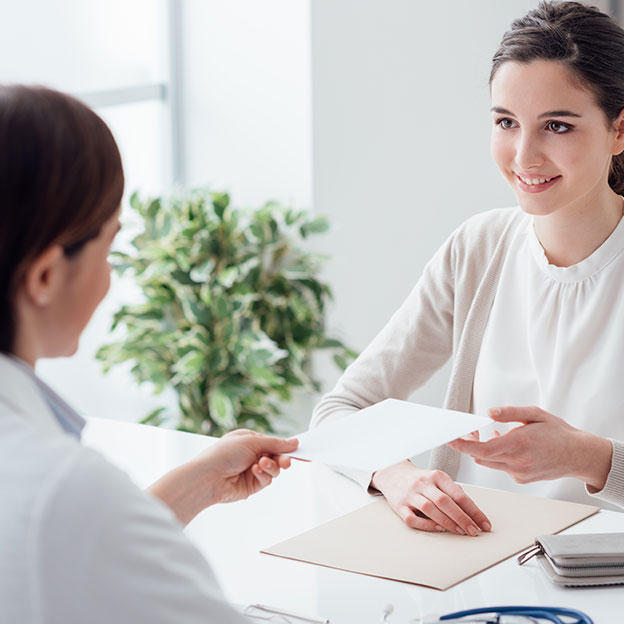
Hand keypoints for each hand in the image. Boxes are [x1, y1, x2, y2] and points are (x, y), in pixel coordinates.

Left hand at [148, 429, 297, 524]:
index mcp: (250, 440)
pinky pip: (267, 480)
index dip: (286, 446)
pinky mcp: (251, 486)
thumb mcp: (252, 441)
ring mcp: (252, 470)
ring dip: (271, 466)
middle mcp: (252, 455)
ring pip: (274, 470)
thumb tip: (294, 442)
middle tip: (286, 462)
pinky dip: (264, 475)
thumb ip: (275, 443)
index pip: (273, 442)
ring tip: (262, 464)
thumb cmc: (224, 453)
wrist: (207, 477)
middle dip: (282, 459)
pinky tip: (255, 471)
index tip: (301, 449)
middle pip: (276, 457)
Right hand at [371, 460, 490, 535]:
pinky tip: (437, 528)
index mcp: (436, 476)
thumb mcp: (437, 479)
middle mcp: (423, 483)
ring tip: (459, 531)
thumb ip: (453, 492)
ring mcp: (410, 494)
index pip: (458, 494)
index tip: (484, 524)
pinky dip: (426, 525)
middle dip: (462, 518)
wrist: (392, 474)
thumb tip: (472, 510)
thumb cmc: (419, 480)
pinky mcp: (399, 506)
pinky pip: (412, 518)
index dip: (473, 511)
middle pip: (445, 501)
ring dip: (447, 522)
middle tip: (473, 531)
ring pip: (430, 509)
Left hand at [448, 406, 611, 489]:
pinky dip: (496, 456)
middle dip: (469, 444)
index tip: (449, 438)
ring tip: (489, 433)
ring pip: (489, 462)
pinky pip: (500, 467)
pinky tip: (504, 444)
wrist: (579, 455)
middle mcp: (516, 462)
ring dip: (483, 449)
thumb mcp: (535, 414)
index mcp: (518, 444)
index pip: (481, 449)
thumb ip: (510, 413)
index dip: (462, 445)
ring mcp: (518, 473)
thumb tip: (488, 412)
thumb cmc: (558, 432)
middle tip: (469, 430)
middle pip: (480, 456)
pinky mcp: (521, 479)